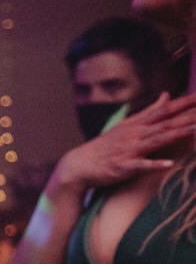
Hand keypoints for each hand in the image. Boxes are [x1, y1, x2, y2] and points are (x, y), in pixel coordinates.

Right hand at [55, 92, 195, 194]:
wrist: (78, 164)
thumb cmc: (104, 146)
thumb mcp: (127, 125)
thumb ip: (149, 111)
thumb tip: (166, 96)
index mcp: (136, 124)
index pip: (164, 110)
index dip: (183, 103)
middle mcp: (134, 134)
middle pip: (165, 123)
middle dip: (187, 116)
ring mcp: (129, 150)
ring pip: (157, 140)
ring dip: (176, 135)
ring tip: (195, 129)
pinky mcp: (123, 167)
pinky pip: (140, 165)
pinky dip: (154, 164)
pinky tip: (168, 164)